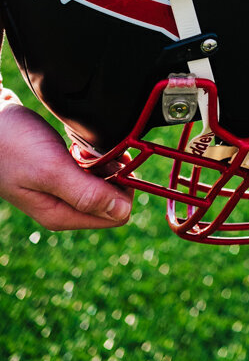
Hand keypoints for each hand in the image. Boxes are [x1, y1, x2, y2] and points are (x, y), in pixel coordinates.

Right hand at [0, 91, 132, 230]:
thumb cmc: (13, 146)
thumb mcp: (51, 171)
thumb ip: (86, 193)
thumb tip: (123, 212)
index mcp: (62, 215)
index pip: (115, 215)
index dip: (124, 189)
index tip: (116, 164)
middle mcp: (63, 207)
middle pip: (111, 198)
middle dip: (115, 174)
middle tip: (100, 151)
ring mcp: (60, 190)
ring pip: (102, 182)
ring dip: (104, 162)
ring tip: (87, 146)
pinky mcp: (59, 172)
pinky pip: (90, 168)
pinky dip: (93, 155)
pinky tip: (80, 144)